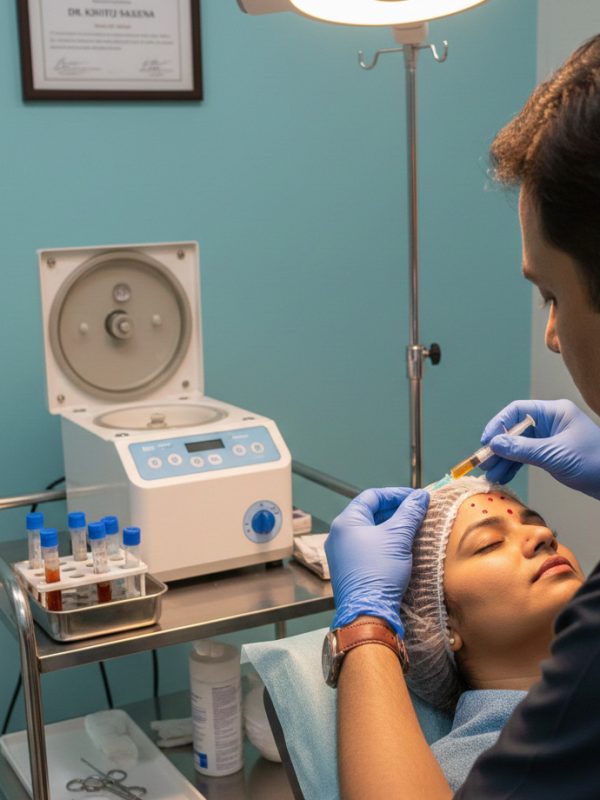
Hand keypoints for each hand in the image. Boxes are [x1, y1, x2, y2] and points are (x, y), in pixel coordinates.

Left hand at [324, 487, 428, 635]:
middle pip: (369, 512)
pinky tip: (399, 547)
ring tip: (411, 528)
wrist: (367, 614)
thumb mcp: (398, 537)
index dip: (395, 494)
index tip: (415, 498)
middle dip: (394, 510)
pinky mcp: (348, 569)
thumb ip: (410, 513)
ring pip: (368, 531)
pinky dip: (383, 542)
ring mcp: (341, 553)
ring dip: (390, 527)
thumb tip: (420, 497)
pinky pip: (366, 547)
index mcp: (346, 522)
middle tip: (416, 512)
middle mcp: (339, 535)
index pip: (371, 496)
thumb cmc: (378, 573)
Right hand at [480, 399, 599, 499]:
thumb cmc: (594, 462)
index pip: (518, 410)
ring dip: (504, 459)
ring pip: (520, 445)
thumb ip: (523, 449)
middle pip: (516, 429)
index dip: (499, 424)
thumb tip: (494, 443)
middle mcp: (551, 422)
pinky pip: (527, 456)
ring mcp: (551, 438)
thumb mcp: (554, 455)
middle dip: (499, 447)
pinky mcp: (552, 454)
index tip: (487, 441)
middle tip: (483, 462)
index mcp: (554, 412)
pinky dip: (515, 466)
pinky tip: (503, 476)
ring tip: (490, 474)